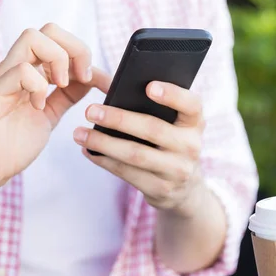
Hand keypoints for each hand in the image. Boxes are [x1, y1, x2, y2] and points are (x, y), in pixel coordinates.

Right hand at [0, 23, 110, 199]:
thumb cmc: (12, 143)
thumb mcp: (51, 114)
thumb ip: (68, 94)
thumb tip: (92, 78)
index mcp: (32, 71)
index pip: (59, 39)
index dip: (84, 55)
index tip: (98, 82)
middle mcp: (17, 68)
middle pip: (48, 30)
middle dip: (75, 49)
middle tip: (81, 78)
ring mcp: (4, 77)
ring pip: (32, 38)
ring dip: (57, 60)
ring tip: (61, 86)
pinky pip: (20, 70)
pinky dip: (37, 85)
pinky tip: (38, 106)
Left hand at [74, 81, 206, 216]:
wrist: (185, 188)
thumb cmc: (171, 142)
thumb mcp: (176, 125)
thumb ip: (157, 108)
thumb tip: (114, 90)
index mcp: (195, 122)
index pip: (191, 104)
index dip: (172, 95)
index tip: (148, 86)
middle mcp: (191, 146)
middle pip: (153, 129)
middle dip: (119, 119)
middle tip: (90, 111)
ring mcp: (178, 170)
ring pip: (135, 154)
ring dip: (103, 143)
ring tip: (79, 133)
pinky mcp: (161, 190)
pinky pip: (127, 173)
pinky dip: (105, 161)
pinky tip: (89, 151)